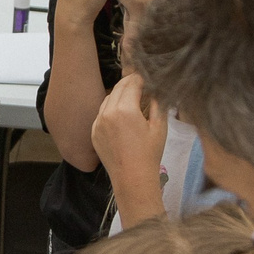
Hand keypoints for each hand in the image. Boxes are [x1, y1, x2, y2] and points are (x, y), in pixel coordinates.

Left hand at [93, 73, 172, 226]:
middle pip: (118, 88)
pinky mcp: (94, 132)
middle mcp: (108, 113)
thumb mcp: (159, 127)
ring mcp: (98, 123)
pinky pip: (101, 113)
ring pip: (107, 99)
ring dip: (118, 94)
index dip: (140, 77)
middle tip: (139, 80)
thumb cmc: (149, 153)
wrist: (132, 178)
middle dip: (129, 82)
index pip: (132, 84)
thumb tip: (156, 90)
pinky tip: (119, 111)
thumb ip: (157, 104)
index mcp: (125, 109)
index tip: (146, 75)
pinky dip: (110, 108)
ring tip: (130, 94)